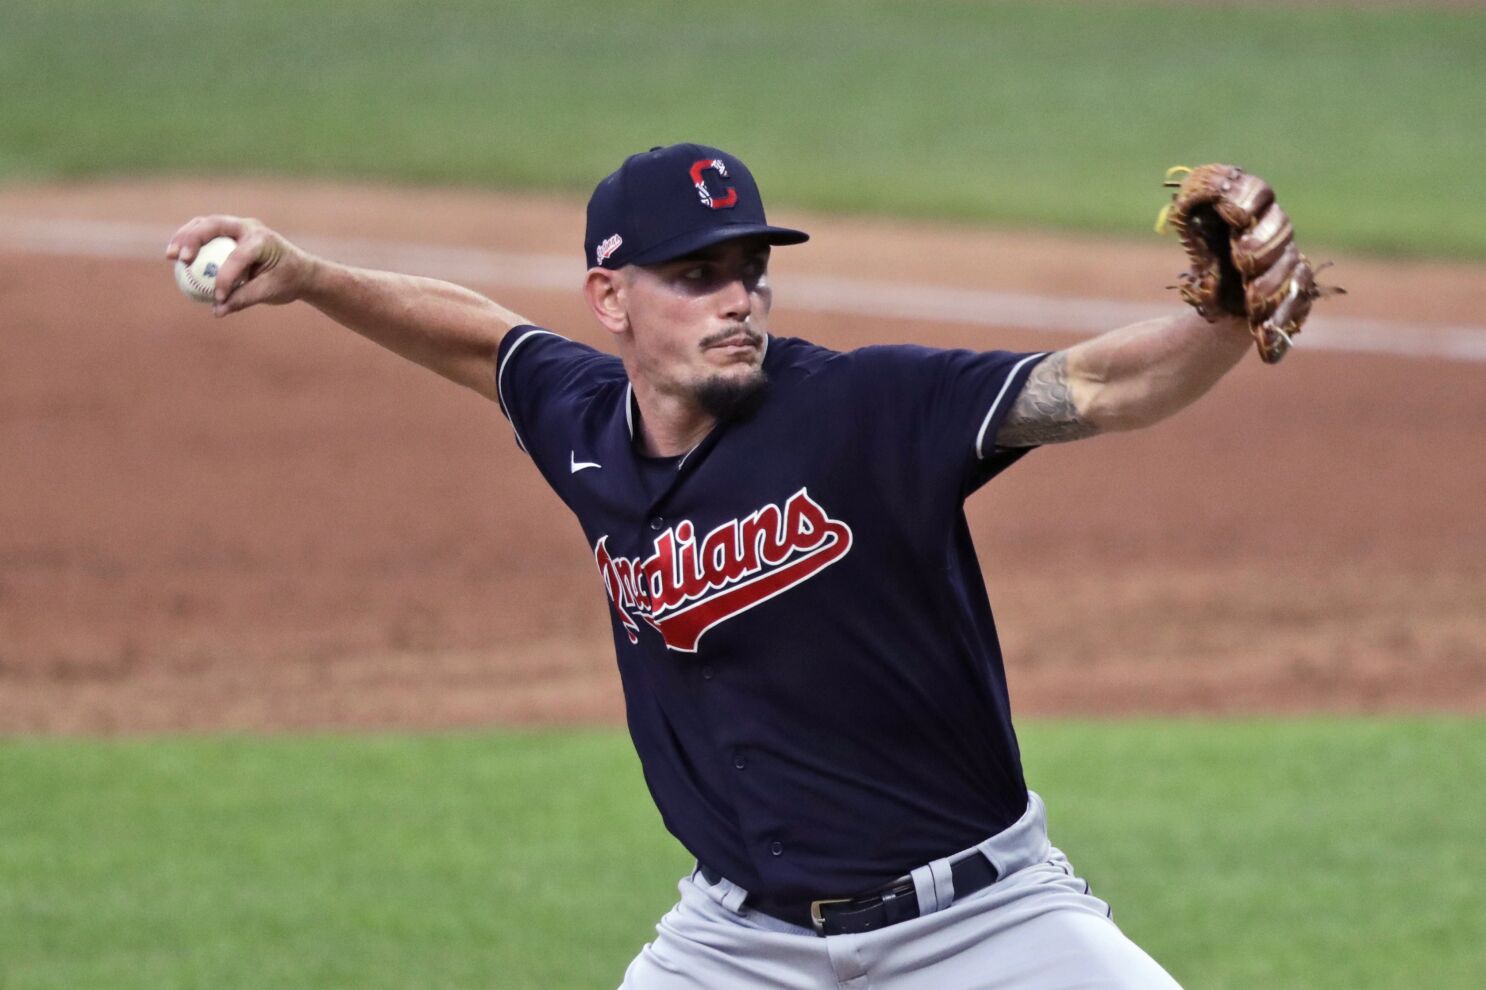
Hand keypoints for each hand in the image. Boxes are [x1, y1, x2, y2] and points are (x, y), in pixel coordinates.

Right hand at [165, 216, 316, 316]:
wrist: (299, 271)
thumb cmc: (287, 281)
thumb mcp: (270, 292)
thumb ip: (243, 299)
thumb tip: (217, 311)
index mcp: (263, 240)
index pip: (238, 256)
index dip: (225, 277)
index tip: (217, 297)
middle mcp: (248, 228)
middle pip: (213, 226)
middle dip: (192, 239)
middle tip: (178, 258)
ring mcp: (236, 227)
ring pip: (204, 225)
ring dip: (184, 237)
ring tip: (170, 256)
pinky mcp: (227, 233)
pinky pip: (204, 234)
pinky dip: (189, 243)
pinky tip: (176, 258)